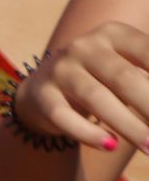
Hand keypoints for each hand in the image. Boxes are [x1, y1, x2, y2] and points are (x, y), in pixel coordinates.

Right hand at [17, 22, 148, 153]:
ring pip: (96, 98)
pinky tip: (110, 146)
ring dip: (129, 126)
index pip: (147, 52)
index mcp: (113, 34)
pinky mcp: (42, 97)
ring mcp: (60, 71)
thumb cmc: (107, 82)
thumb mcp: (134, 71)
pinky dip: (87, 132)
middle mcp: (84, 47)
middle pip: (123, 77)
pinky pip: (63, 116)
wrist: (47, 91)